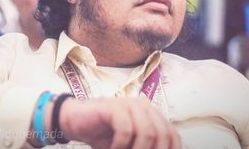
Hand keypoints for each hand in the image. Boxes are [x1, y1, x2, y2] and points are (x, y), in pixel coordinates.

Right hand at [59, 97, 180, 148]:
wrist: (75, 122)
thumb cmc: (104, 136)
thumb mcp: (131, 145)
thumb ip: (147, 147)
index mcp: (152, 115)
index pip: (173, 136)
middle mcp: (144, 106)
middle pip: (162, 135)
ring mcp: (129, 104)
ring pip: (146, 132)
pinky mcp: (113, 107)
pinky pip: (126, 130)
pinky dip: (120, 145)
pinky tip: (112, 148)